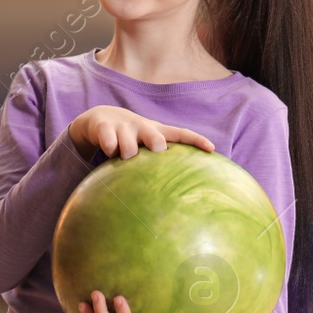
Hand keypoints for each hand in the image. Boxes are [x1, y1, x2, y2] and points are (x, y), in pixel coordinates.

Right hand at [69, 106, 214, 159]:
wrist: (101, 119)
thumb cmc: (131, 138)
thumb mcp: (146, 145)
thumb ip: (159, 162)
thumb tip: (176, 192)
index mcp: (157, 131)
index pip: (180, 134)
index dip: (196, 140)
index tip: (212, 149)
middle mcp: (143, 127)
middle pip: (155, 138)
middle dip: (157, 145)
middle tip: (156, 151)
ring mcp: (124, 127)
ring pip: (128, 146)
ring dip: (127, 154)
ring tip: (124, 157)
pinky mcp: (105, 128)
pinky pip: (109, 144)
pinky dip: (109, 151)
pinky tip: (109, 152)